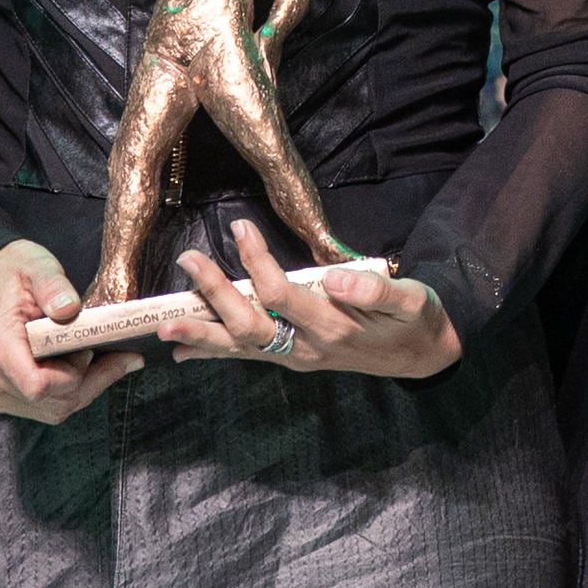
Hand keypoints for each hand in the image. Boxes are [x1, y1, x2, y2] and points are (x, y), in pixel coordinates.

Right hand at [0, 240, 142, 423]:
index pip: (38, 385)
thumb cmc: (11, 272)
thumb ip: (53, 285)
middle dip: (93, 382)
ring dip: (86, 389)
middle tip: (123, 356)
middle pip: (52, 402)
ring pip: (52, 410)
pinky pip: (43, 408)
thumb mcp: (35, 264)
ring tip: (109, 360)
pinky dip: (70, 393)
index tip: (89, 348)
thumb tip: (69, 308)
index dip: (72, 373)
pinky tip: (85, 368)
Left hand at [155, 219, 462, 380]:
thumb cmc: (416, 321)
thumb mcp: (412, 301)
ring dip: (202, 335)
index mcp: (333, 328)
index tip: (240, 228)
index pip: (281, 295)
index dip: (257, 262)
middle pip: (250, 325)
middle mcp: (307, 349)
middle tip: (188, 262)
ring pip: (241, 347)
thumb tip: (335, 277)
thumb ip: (376, 290)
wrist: (424, 357)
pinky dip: (214, 352)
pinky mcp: (293, 358)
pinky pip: (248, 355)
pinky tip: (184, 350)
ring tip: (164, 326)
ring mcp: (297, 358)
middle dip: (215, 295)